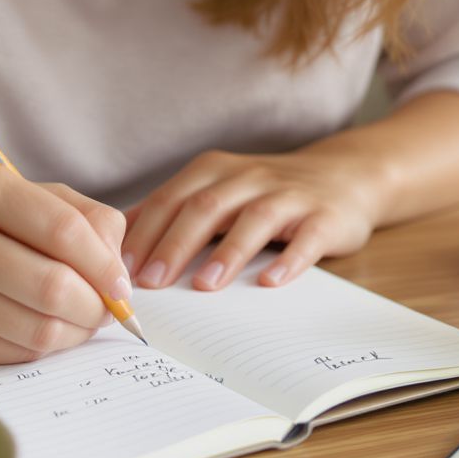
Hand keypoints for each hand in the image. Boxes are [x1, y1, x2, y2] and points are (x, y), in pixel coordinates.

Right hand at [0, 164, 131, 365]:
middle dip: (97, 306)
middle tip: (107, 309)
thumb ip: (90, 222)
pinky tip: (44, 328)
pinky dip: (46, 347)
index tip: (121, 285)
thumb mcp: (35, 198)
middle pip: (54, 287)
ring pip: (41, 330)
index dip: (105, 264)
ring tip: (81, 319)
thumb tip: (119, 279)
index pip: (64, 231)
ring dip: (78, 331)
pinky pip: (20, 354)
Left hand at [122, 147, 389, 291]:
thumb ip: (171, 211)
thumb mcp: (216, 192)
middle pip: (205, 207)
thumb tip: (114, 240)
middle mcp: (249, 178)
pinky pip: (306, 238)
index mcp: (215, 172)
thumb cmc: (266, 195)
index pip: (171, 200)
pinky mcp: (325, 217)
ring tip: (203, 285)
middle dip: (173, 245)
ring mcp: (288, 196)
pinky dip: (289, 259)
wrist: (344, 176)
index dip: (144, 233)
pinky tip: (270, 283)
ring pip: (253, 220)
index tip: (119, 268)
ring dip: (226, 253)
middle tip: (150, 282)